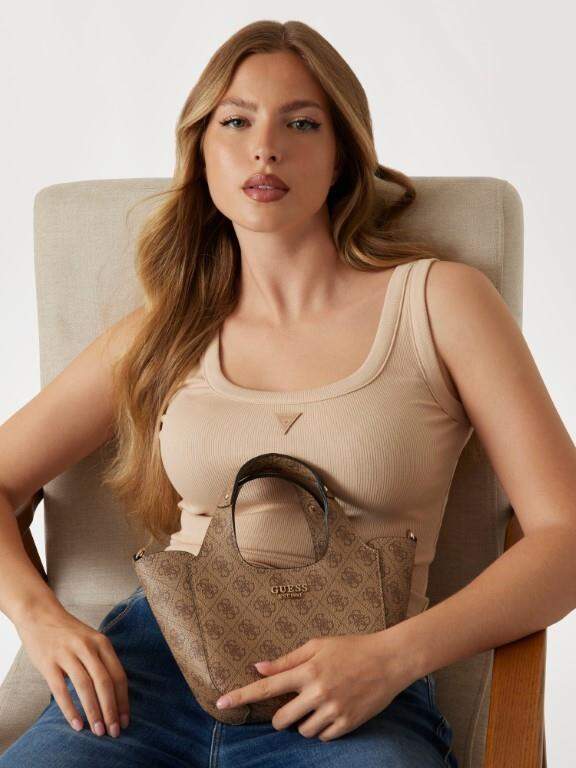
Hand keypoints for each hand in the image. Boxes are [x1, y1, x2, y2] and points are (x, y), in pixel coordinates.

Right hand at [15, 604, 129, 737]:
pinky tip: (77, 724)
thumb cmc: (69, 633)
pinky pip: (61, 690)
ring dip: (94, 712)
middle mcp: (88, 647)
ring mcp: (67, 654)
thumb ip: (103, 661)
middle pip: (105, 682)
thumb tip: (116, 694)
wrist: (40, 615)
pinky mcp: (48, 663)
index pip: (118, 675)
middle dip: (111, 709)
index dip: (123, 700)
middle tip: (114, 731)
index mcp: (102, 643)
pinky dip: (70, 709)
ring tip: (99, 731)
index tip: (126, 720)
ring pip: (85, 687)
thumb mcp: (92, 641)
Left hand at [215, 632, 412, 741]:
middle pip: (281, 719)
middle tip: (295, 704)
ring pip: (302, 731)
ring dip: (304, 722)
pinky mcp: (348, 724)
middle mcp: (317, 691)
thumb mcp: (318, 645)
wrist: (389, 660)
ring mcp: (333, 709)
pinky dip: (322, 729)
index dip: (241, 695)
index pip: (266, 686)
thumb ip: (287, 659)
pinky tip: (333, 712)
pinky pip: (322, 738)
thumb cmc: (351, 647)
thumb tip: (258, 667)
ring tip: (320, 704)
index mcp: (307, 670)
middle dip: (281, 717)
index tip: (220, 702)